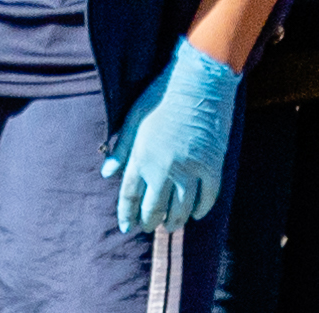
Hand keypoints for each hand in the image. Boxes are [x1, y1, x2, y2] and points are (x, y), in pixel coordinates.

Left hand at [102, 42, 239, 234]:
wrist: (199, 79)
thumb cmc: (162, 95)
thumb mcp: (134, 119)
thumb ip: (121, 149)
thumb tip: (106, 174)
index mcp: (141, 158)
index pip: (129, 197)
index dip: (127, 215)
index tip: (127, 227)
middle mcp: (163, 169)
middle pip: (154, 209)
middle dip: (150, 222)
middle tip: (150, 226)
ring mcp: (189, 170)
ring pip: (180, 209)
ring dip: (174, 222)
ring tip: (172, 225)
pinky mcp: (212, 166)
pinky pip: (207, 198)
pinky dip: (201, 209)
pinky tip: (195, 214)